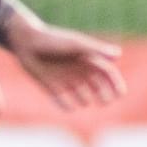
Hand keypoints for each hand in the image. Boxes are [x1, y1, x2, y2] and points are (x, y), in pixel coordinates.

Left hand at [10, 21, 124, 110]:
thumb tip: (118, 55)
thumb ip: (96, 50)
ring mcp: (67, 81)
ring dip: (84, 100)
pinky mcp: (53, 89)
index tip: (120, 94)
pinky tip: (67, 104)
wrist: (26, 43)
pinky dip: (66, 106)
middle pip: (99, 88)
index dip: (116, 84)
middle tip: (105, 102)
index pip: (108, 74)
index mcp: (89, 58)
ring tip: (83, 97)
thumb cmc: (53, 40)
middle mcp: (80, 71)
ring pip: (83, 98)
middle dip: (105, 96)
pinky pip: (64, 104)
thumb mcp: (76, 45)